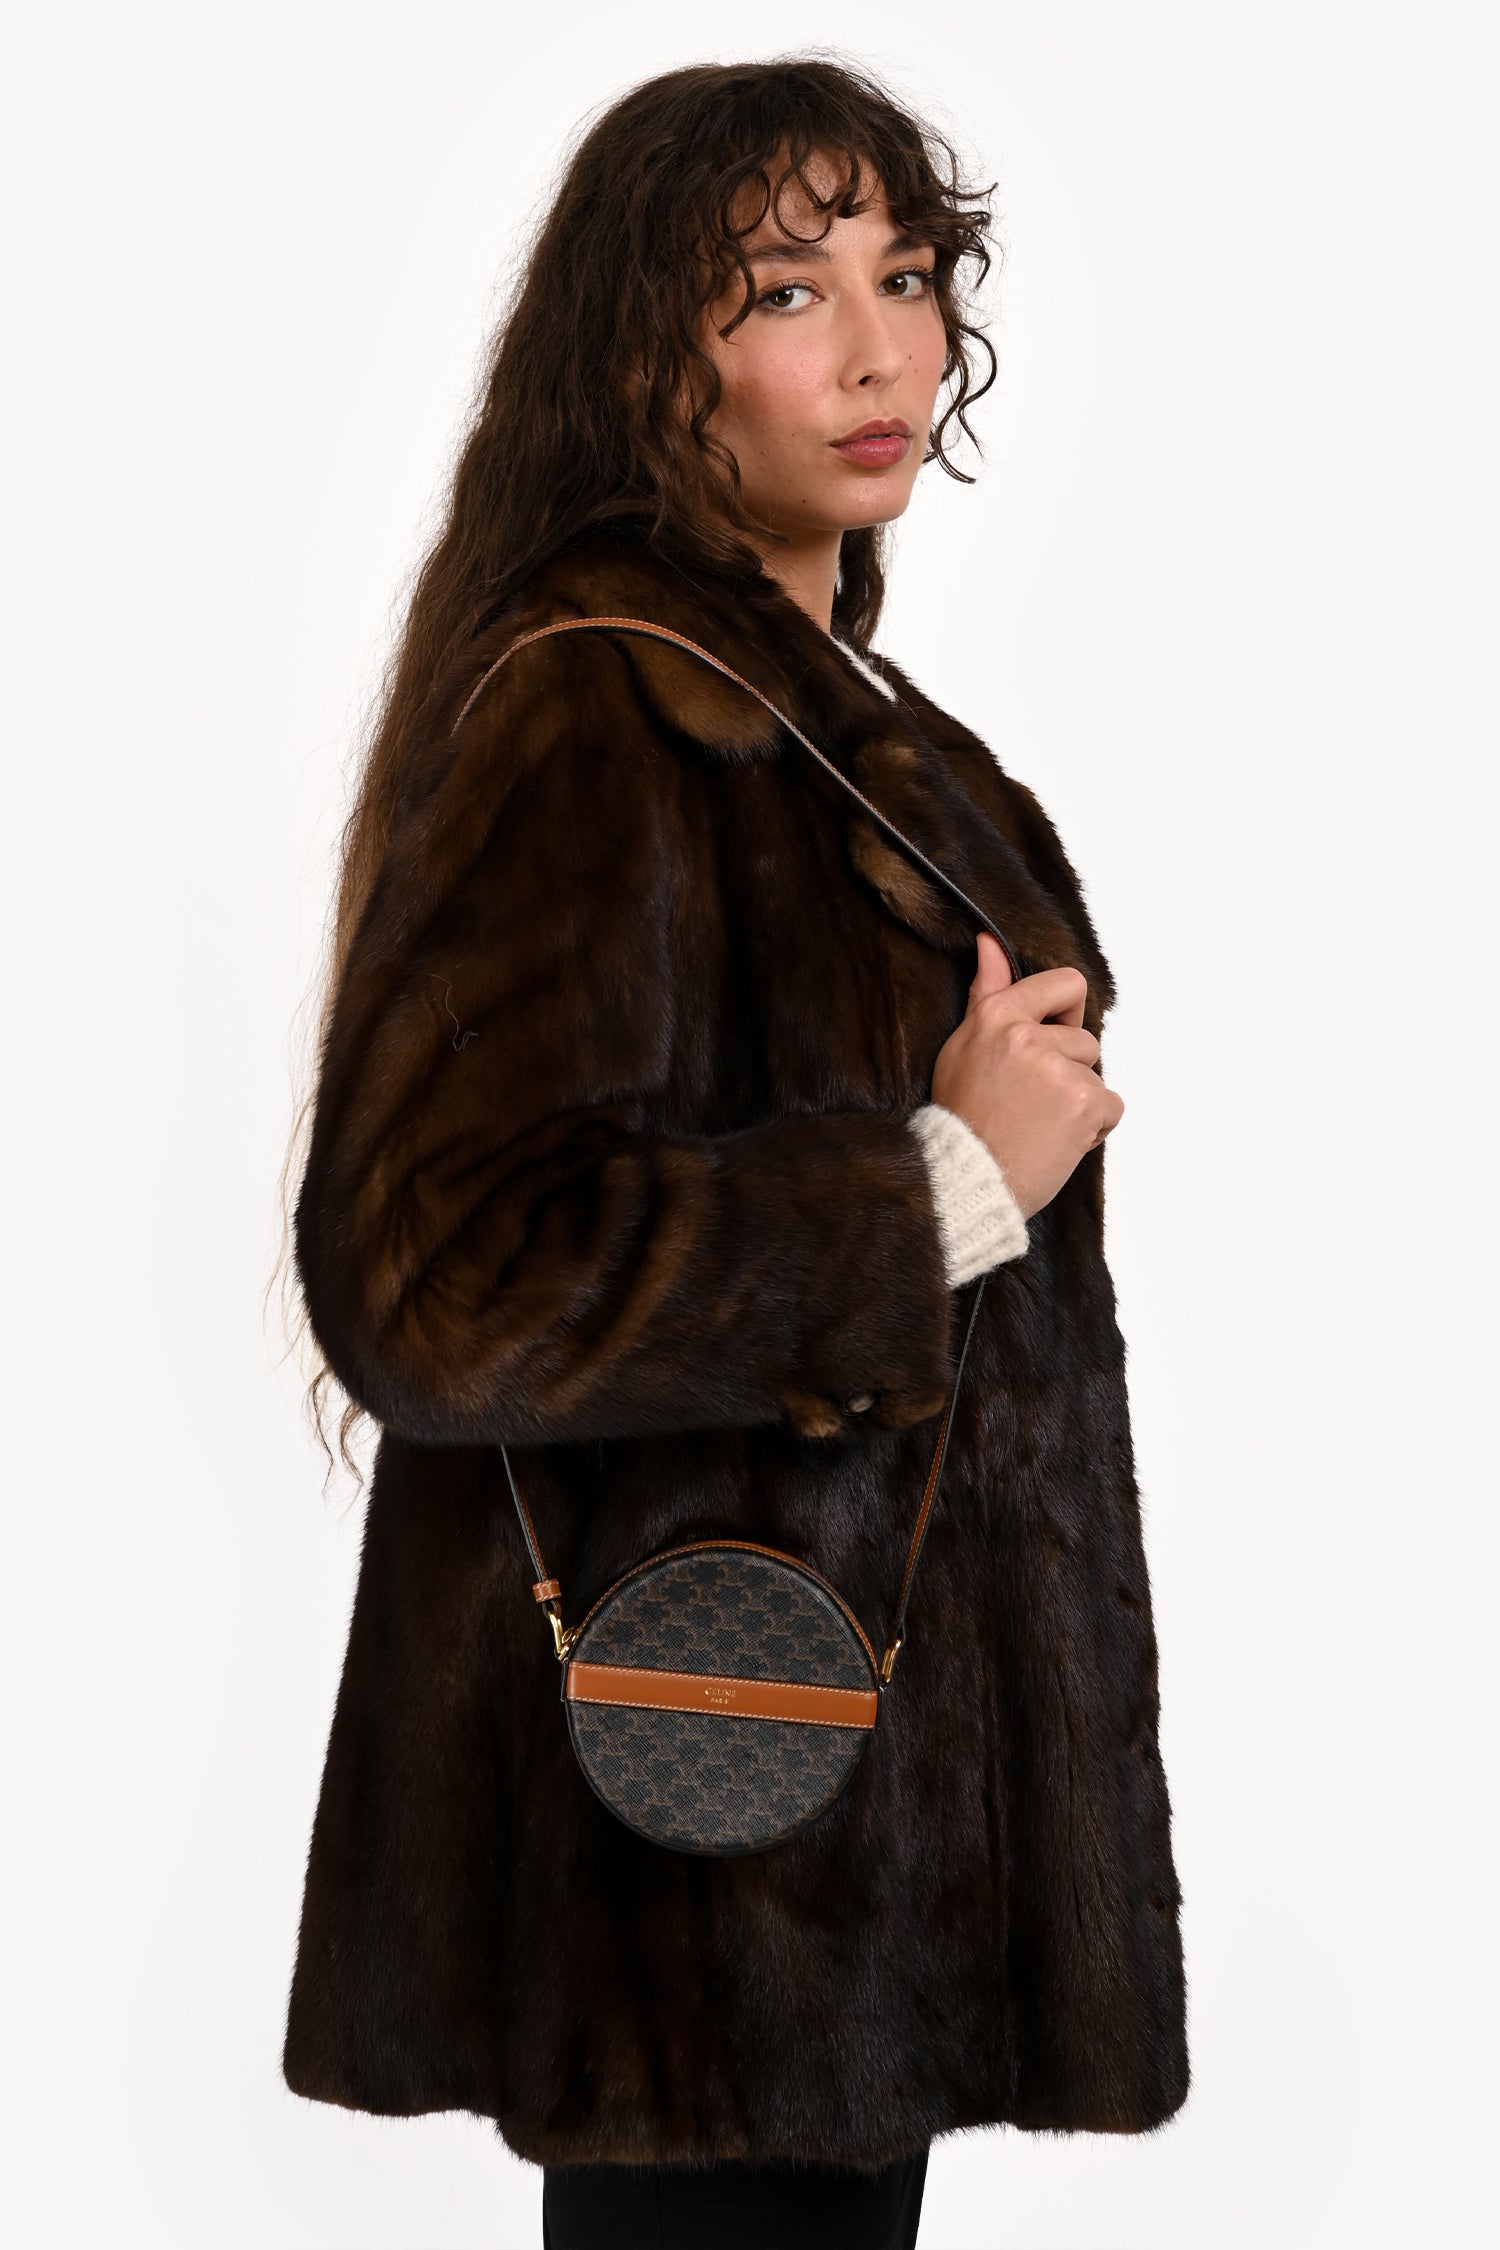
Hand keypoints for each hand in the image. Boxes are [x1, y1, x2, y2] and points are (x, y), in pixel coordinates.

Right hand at [929, 932, 1123, 1220]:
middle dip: (1067, 1069)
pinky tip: (1056, 1140)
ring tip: (1037, 1123)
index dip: (1064, 1014)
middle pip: (1084, 1040)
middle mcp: (1028, 1036)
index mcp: (998, 1015)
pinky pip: (1110, 1107)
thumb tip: (989, 941)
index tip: (1048, 1039)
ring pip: (1094, 1075)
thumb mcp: (964, 1044)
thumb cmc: (963, 1116)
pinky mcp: (1084, 1104)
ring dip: (1077, 1101)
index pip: (1065, 985)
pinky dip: (1092, 1128)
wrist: (966, 1178)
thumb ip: (987, 990)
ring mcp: (1059, 1070)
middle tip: (1028, 1100)